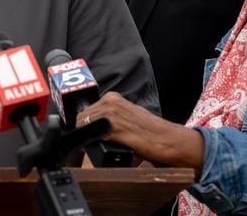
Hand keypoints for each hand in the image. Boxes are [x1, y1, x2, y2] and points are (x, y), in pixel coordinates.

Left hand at [76, 92, 203, 176]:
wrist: (165, 139)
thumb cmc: (148, 130)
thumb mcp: (127, 115)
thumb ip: (110, 115)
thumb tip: (93, 125)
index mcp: (112, 97)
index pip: (85, 109)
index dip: (81, 122)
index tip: (81, 131)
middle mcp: (110, 102)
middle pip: (81, 117)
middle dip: (81, 130)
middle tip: (84, 141)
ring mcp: (111, 114)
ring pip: (83, 125)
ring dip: (84, 137)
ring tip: (88, 146)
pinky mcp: (113, 129)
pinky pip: (92, 135)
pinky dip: (89, 143)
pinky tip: (92, 148)